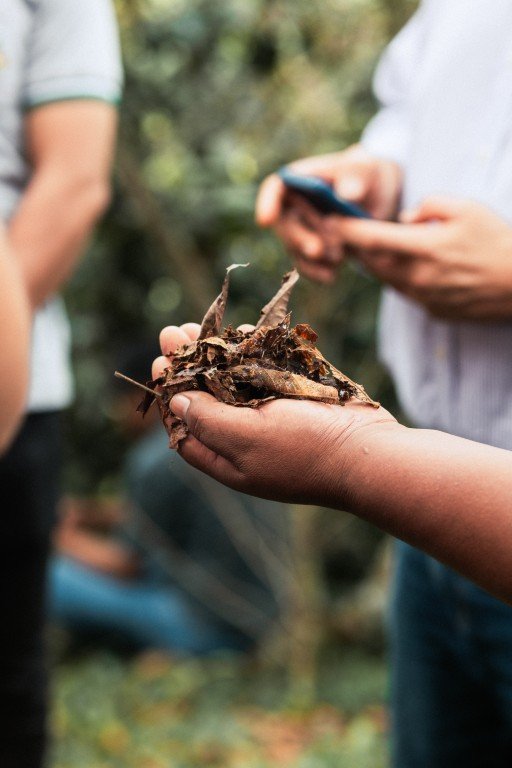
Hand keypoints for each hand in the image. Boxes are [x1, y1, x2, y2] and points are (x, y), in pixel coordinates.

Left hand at [153, 323, 397, 506]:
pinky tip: (238, 331)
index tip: (160, 365)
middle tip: (171, 333)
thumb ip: (206, 419)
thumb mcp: (246, 438)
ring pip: (234, 382)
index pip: (184, 431)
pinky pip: (265, 372)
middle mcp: (246, 440)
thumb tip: (174, 401)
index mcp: (229, 460)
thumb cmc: (307, 450)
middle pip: (205, 401)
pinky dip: (251, 352)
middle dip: (187, 367)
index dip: (168, 399)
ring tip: (196, 325)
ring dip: (214, 354)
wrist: (371, 450)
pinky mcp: (295, 398)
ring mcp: (272, 418)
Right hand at [255, 144, 401, 283]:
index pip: (275, 188)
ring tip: (340, 257)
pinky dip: (317, 272)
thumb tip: (347, 194)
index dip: (266, 204)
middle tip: (318, 250)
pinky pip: (307, 265)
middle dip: (298, 239)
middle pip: (284, 224)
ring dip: (312, 257)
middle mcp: (295, 206)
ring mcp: (302, 230)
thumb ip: (356, 180)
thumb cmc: (366, 176)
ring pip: (294, 248)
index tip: (265, 221)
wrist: (377, 200)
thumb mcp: (366, 171)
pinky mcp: (311, 250)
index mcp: (300, 180)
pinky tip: (331, 276)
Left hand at [338, 196, 511, 320]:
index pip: (370, 238)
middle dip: (357, 247)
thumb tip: (405, 217)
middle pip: (371, 263)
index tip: (328, 219)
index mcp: (423, 248)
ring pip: (386, 279)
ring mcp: (424, 298)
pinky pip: (406, 292)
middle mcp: (417, 277)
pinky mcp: (432, 310)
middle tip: (347, 230)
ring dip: (377, 263)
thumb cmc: (498, 241)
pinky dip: (401, 277)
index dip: (344, 228)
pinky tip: (409, 265)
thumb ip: (429, 205)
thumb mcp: (467, 209)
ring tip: (378, 245)